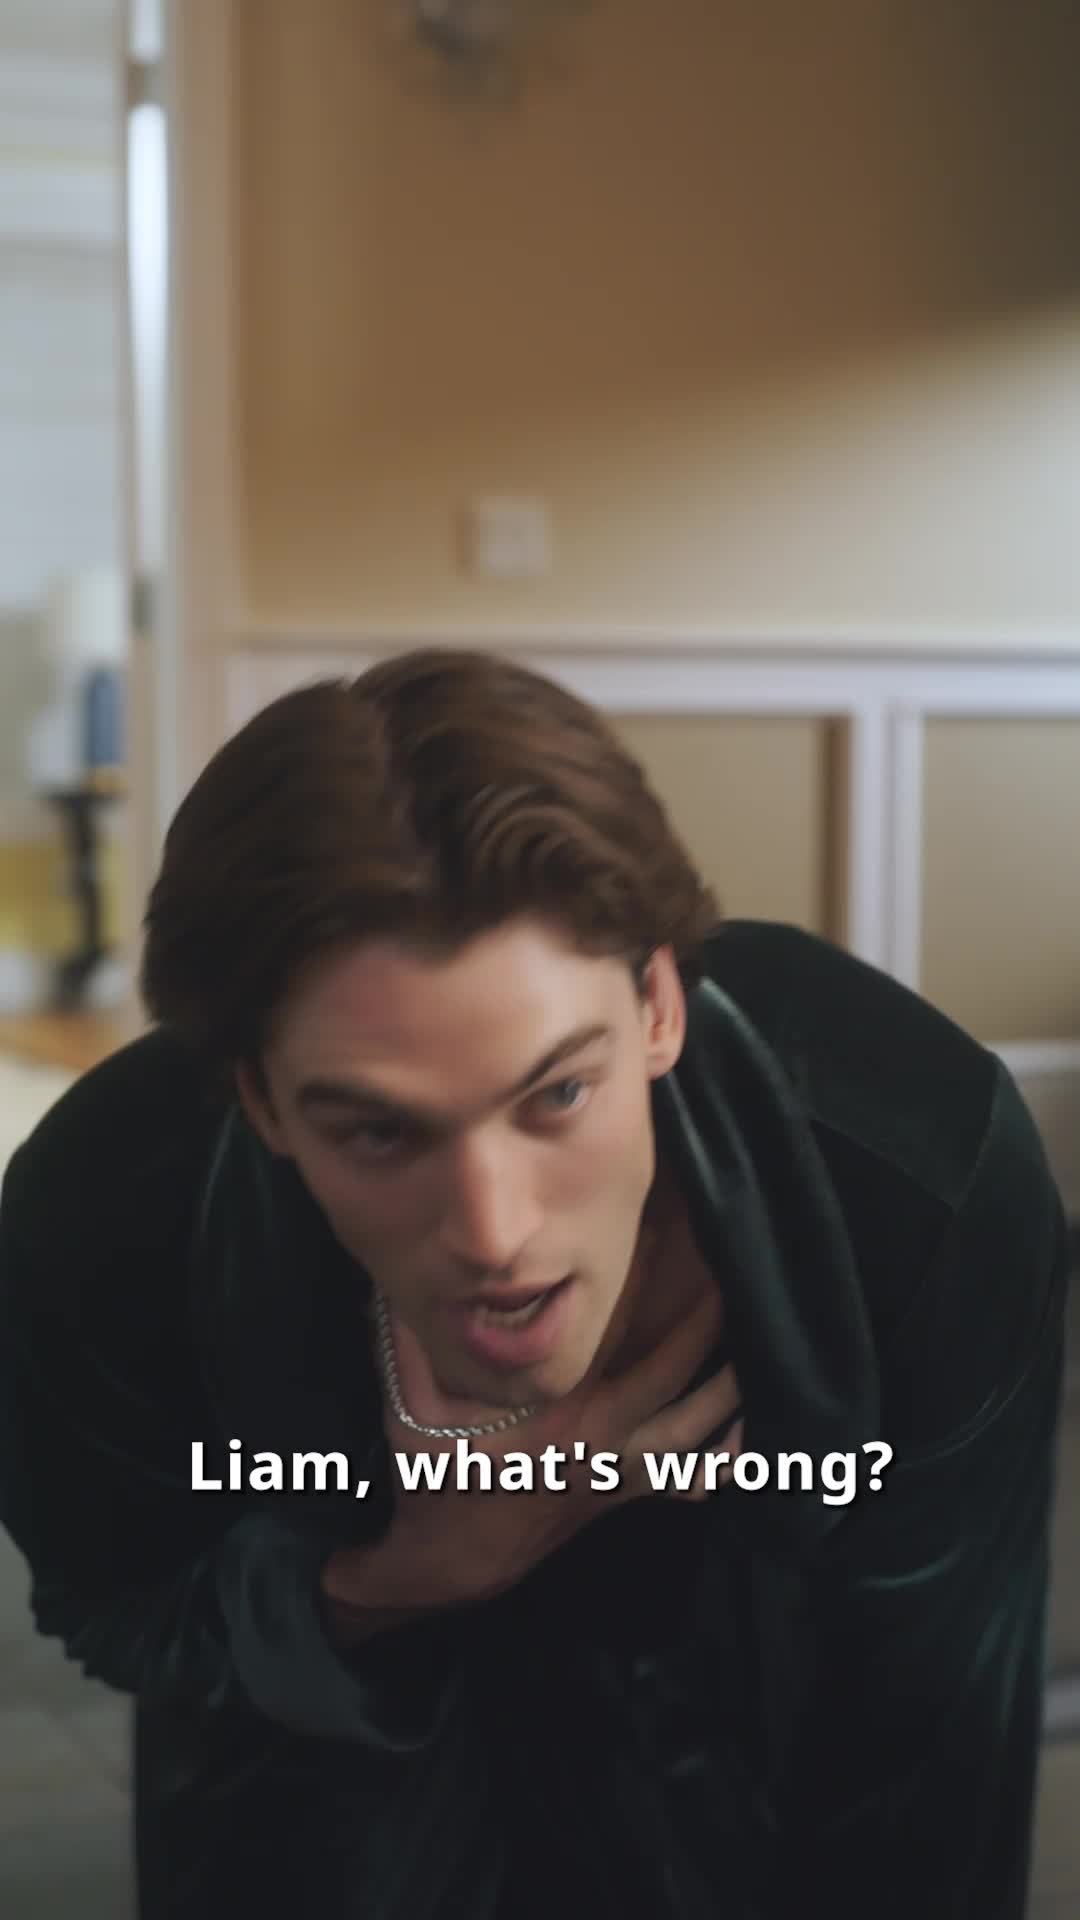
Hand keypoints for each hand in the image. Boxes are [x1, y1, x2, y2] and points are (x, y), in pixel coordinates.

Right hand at [322, 1290, 742, 1620]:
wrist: (449, 1561)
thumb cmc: (432, 1480)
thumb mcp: (409, 1407)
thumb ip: (410, 1343)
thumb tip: (401, 1280)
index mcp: (554, 1412)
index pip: (607, 1338)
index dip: (636, 1285)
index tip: (658, 1233)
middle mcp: (597, 1442)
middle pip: (670, 1376)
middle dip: (701, 1323)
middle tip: (729, 1274)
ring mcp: (615, 1476)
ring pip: (692, 1433)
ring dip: (727, 1391)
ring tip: (758, 1344)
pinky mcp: (621, 1498)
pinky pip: (687, 1484)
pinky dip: (721, 1461)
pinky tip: (746, 1435)